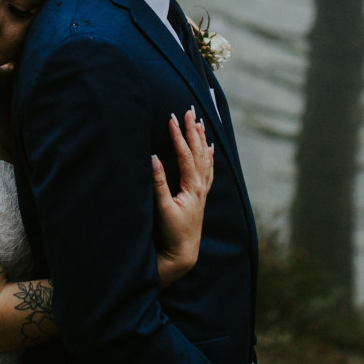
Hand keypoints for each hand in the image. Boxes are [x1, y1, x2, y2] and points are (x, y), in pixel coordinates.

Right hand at [153, 108, 215, 286]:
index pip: (186, 156)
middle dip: (193, 131)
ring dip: (201, 139)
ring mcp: (202, 190)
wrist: (184, 252)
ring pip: (205, 159)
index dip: (178, 137)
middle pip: (199, 153)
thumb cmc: (172, 232)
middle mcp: (201, 186)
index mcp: (192, 187)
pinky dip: (209, 156)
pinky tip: (210, 148)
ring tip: (199, 122)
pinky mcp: (201, 195)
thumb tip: (153, 158)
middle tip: (189, 111)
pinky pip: (208, 170)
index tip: (171, 119)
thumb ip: (158, 183)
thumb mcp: (162, 208)